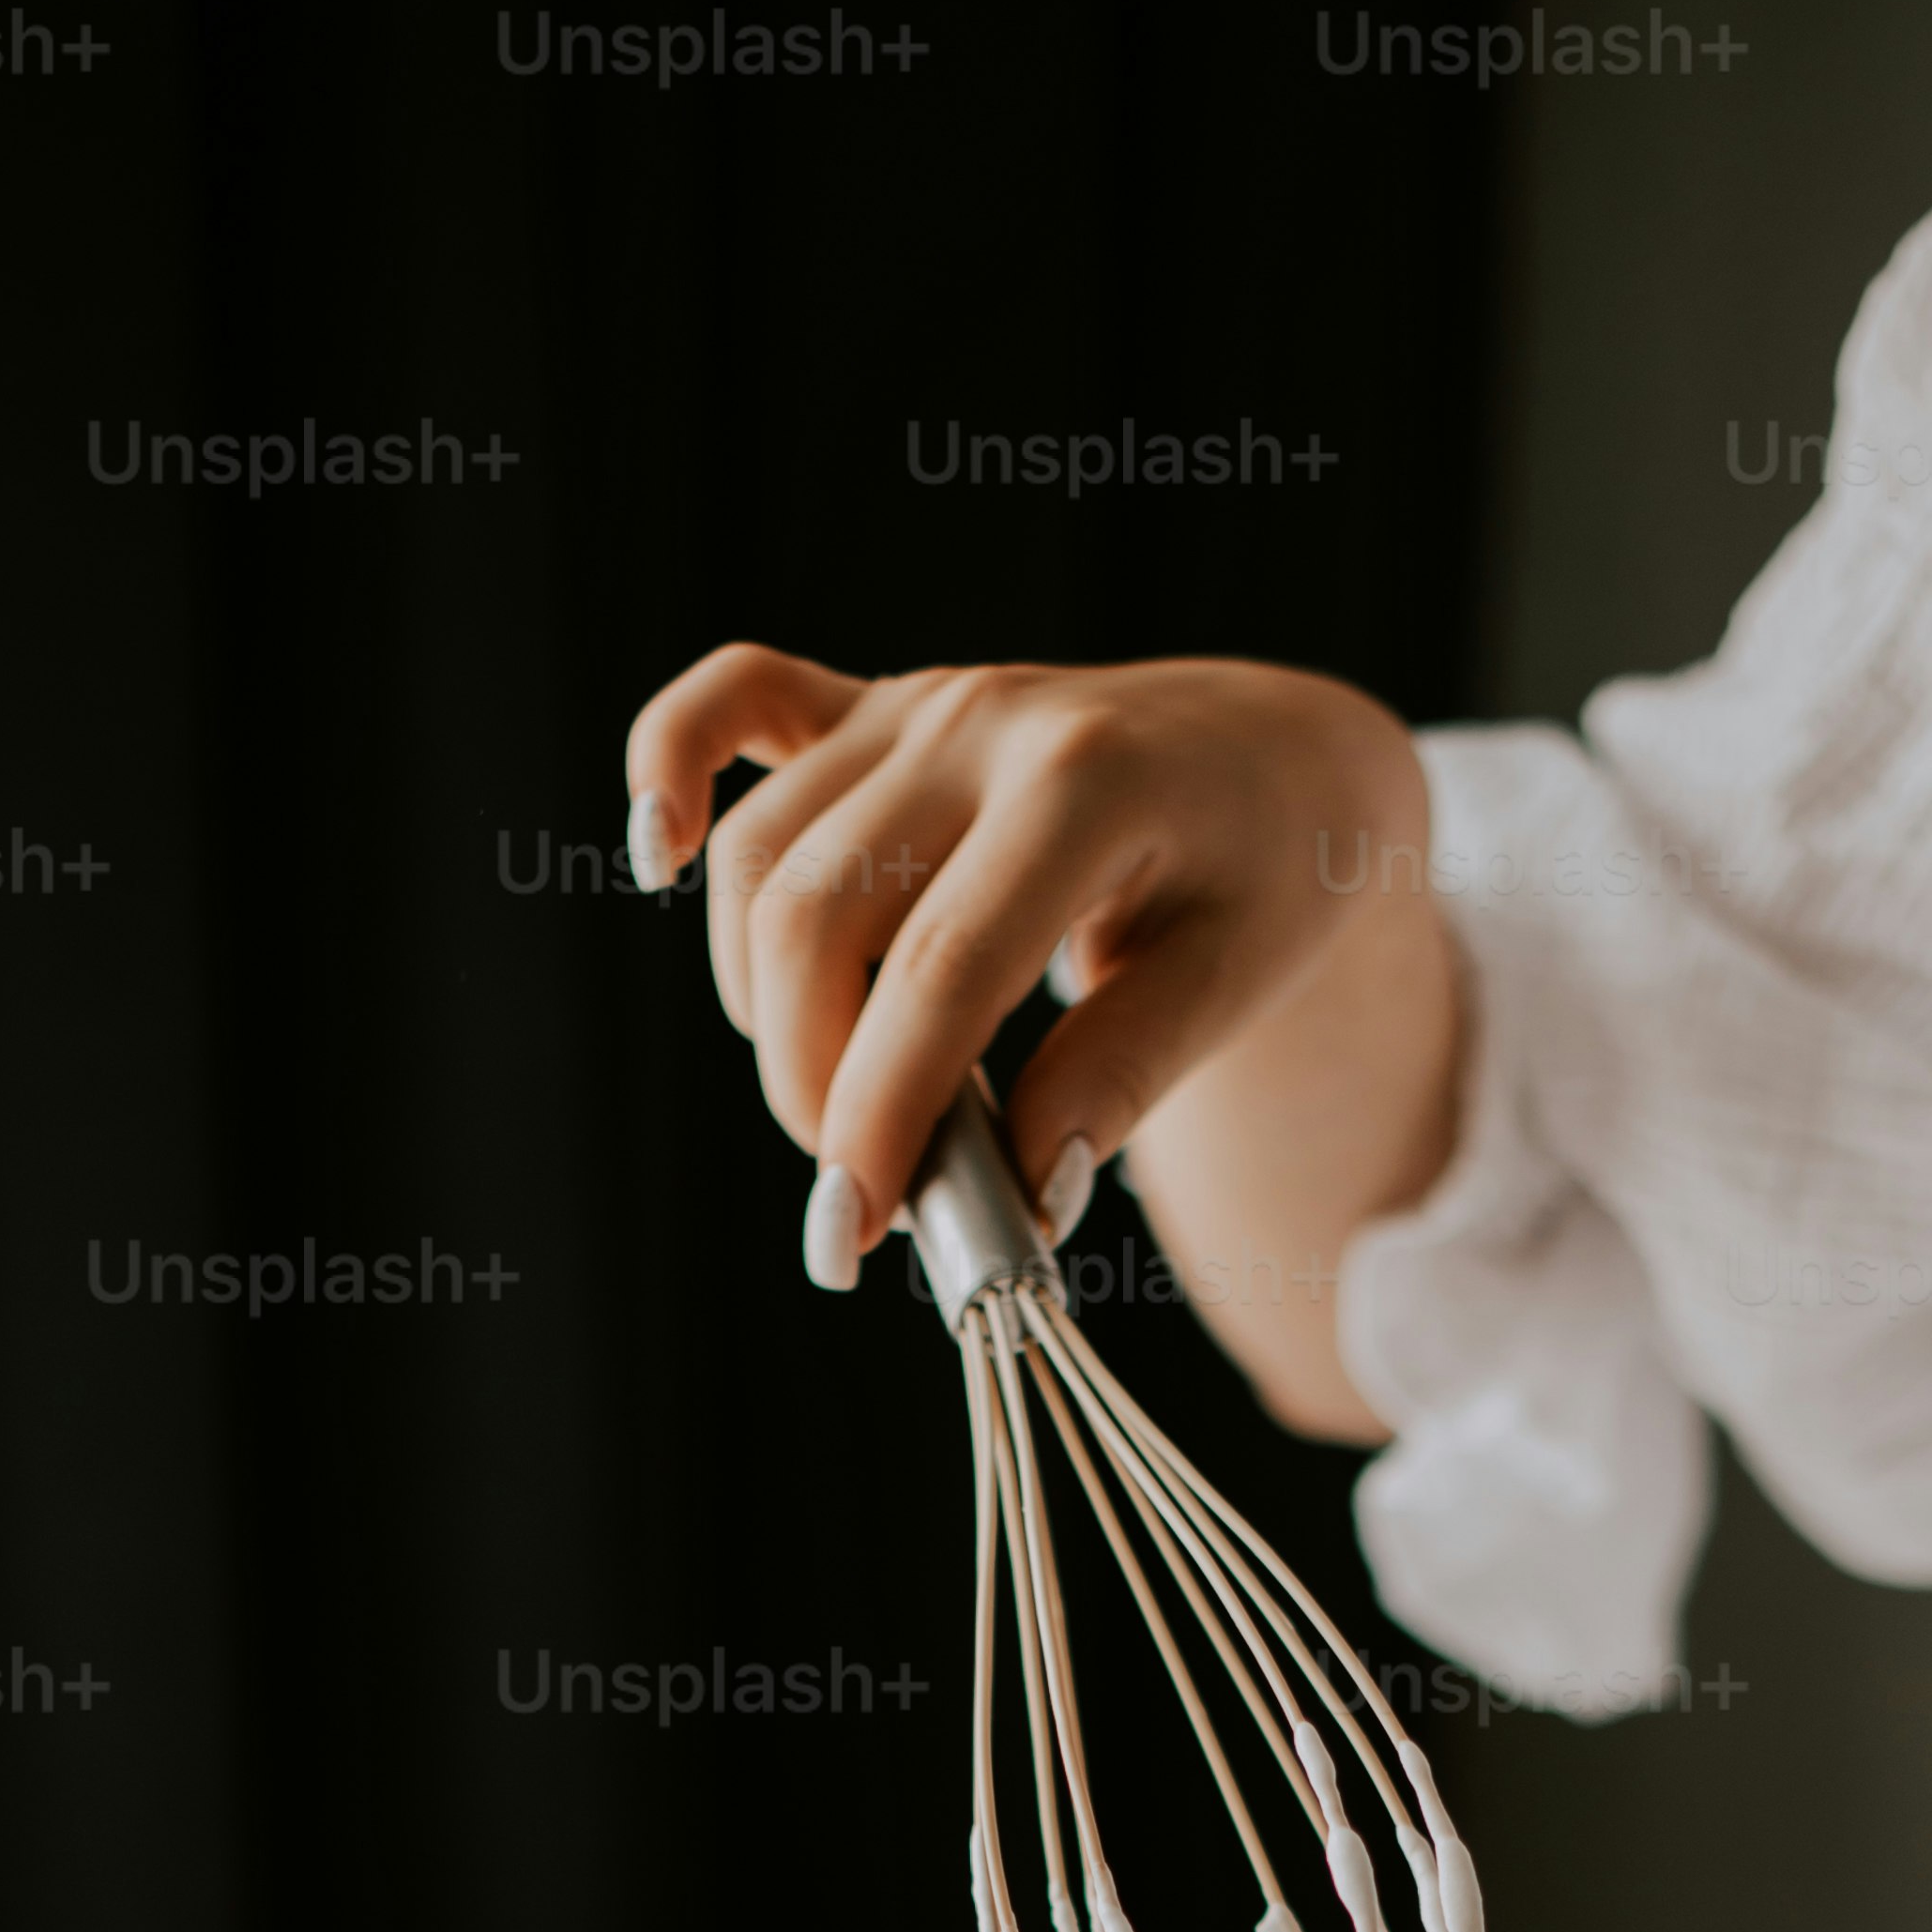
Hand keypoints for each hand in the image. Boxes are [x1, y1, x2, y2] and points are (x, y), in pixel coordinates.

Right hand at [618, 642, 1457, 1405]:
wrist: (1275, 760)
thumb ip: (1125, 1074)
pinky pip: (732, 698)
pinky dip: (670, 769)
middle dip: (814, 1084)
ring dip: (765, 1006)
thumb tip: (1025, 1190)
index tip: (855, 1233)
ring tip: (845, 1102)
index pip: (938, 970)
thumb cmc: (1265, 876)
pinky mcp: (869, 705)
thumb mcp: (1238, 979)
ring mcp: (913, 706)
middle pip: (815, 919)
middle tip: (870, 1195)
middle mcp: (977, 724)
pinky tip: (657, 859)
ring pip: (761, 859)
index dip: (881, 1114)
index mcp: (1083, 783)